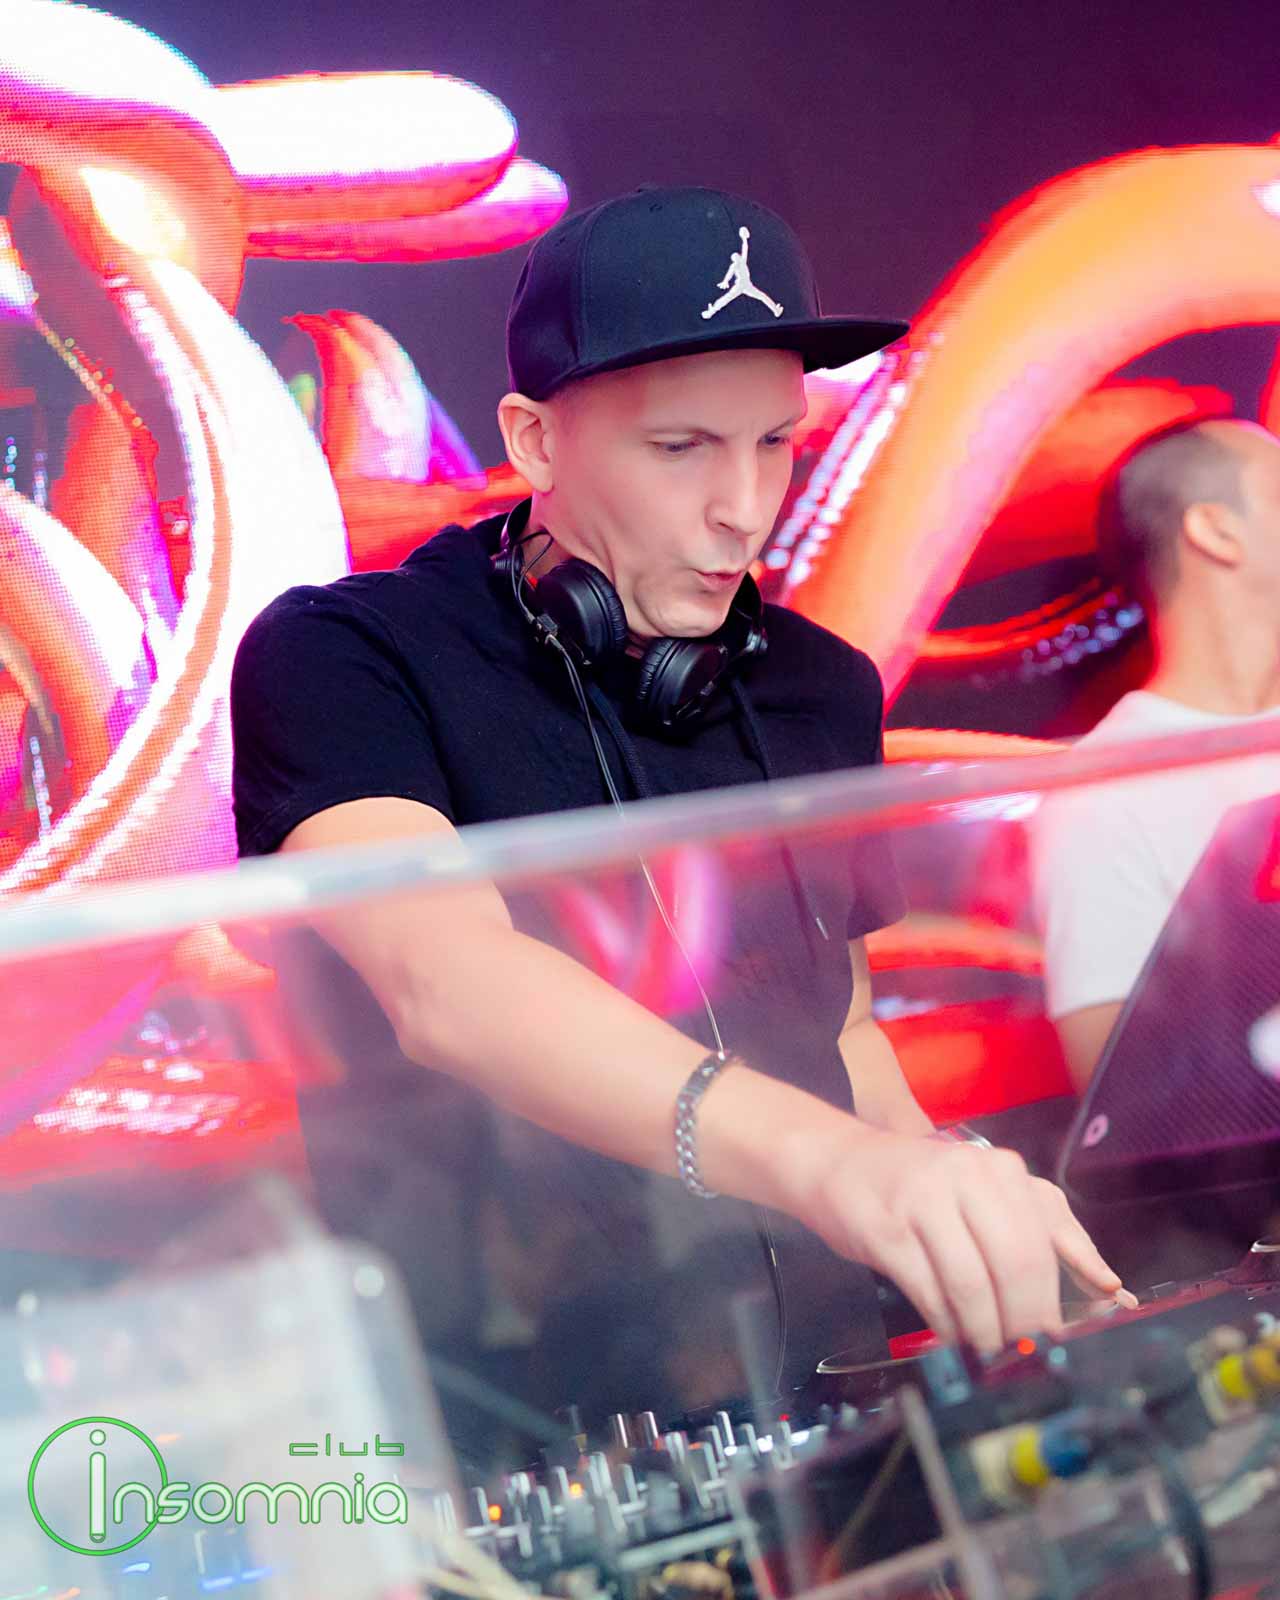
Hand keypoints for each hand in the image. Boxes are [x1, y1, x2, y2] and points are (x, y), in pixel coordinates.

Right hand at [801, 1128, 1122, 1353]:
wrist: (836, 1162)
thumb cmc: (921, 1187)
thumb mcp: (987, 1194)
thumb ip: (1046, 1231)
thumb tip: (1112, 1290)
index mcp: (1001, 1168)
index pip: (1051, 1238)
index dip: (1065, 1293)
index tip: (1064, 1330)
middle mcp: (966, 1175)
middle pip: (1017, 1263)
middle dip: (1025, 1319)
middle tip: (1023, 1348)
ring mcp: (923, 1200)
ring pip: (973, 1283)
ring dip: (985, 1330)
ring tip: (987, 1346)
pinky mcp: (887, 1229)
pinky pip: (930, 1292)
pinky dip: (947, 1324)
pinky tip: (951, 1332)